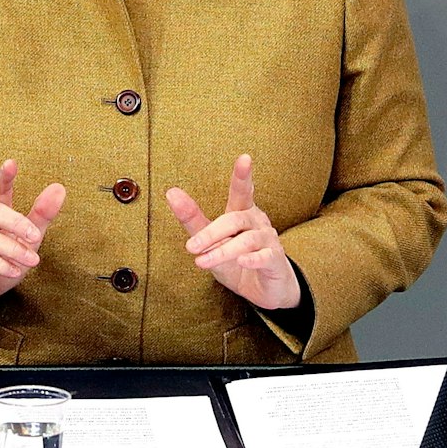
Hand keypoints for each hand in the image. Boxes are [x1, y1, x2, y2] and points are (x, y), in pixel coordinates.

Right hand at [0, 159, 65, 311]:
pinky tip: (15, 270)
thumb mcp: (26, 238)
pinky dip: (0, 265)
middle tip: (35, 235)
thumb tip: (59, 188)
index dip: (3, 177)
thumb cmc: (2, 258)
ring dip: (13, 249)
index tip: (11, 163)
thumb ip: (41, 215)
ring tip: (33, 259)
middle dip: (15, 221)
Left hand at [165, 154, 300, 310]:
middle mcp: (257, 222)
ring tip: (201, 262)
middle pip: (235, 220)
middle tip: (190, 247)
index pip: (242, 191)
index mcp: (242, 213)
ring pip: (246, 241)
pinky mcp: (275, 260)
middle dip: (211, 233)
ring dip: (222, 251)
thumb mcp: (210, 243)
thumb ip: (193, 220)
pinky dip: (253, 259)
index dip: (243, 176)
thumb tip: (171, 192)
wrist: (263, 289)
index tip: (245, 158)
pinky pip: (265, 257)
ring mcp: (268, 240)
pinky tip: (242, 261)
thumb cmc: (236, 261)